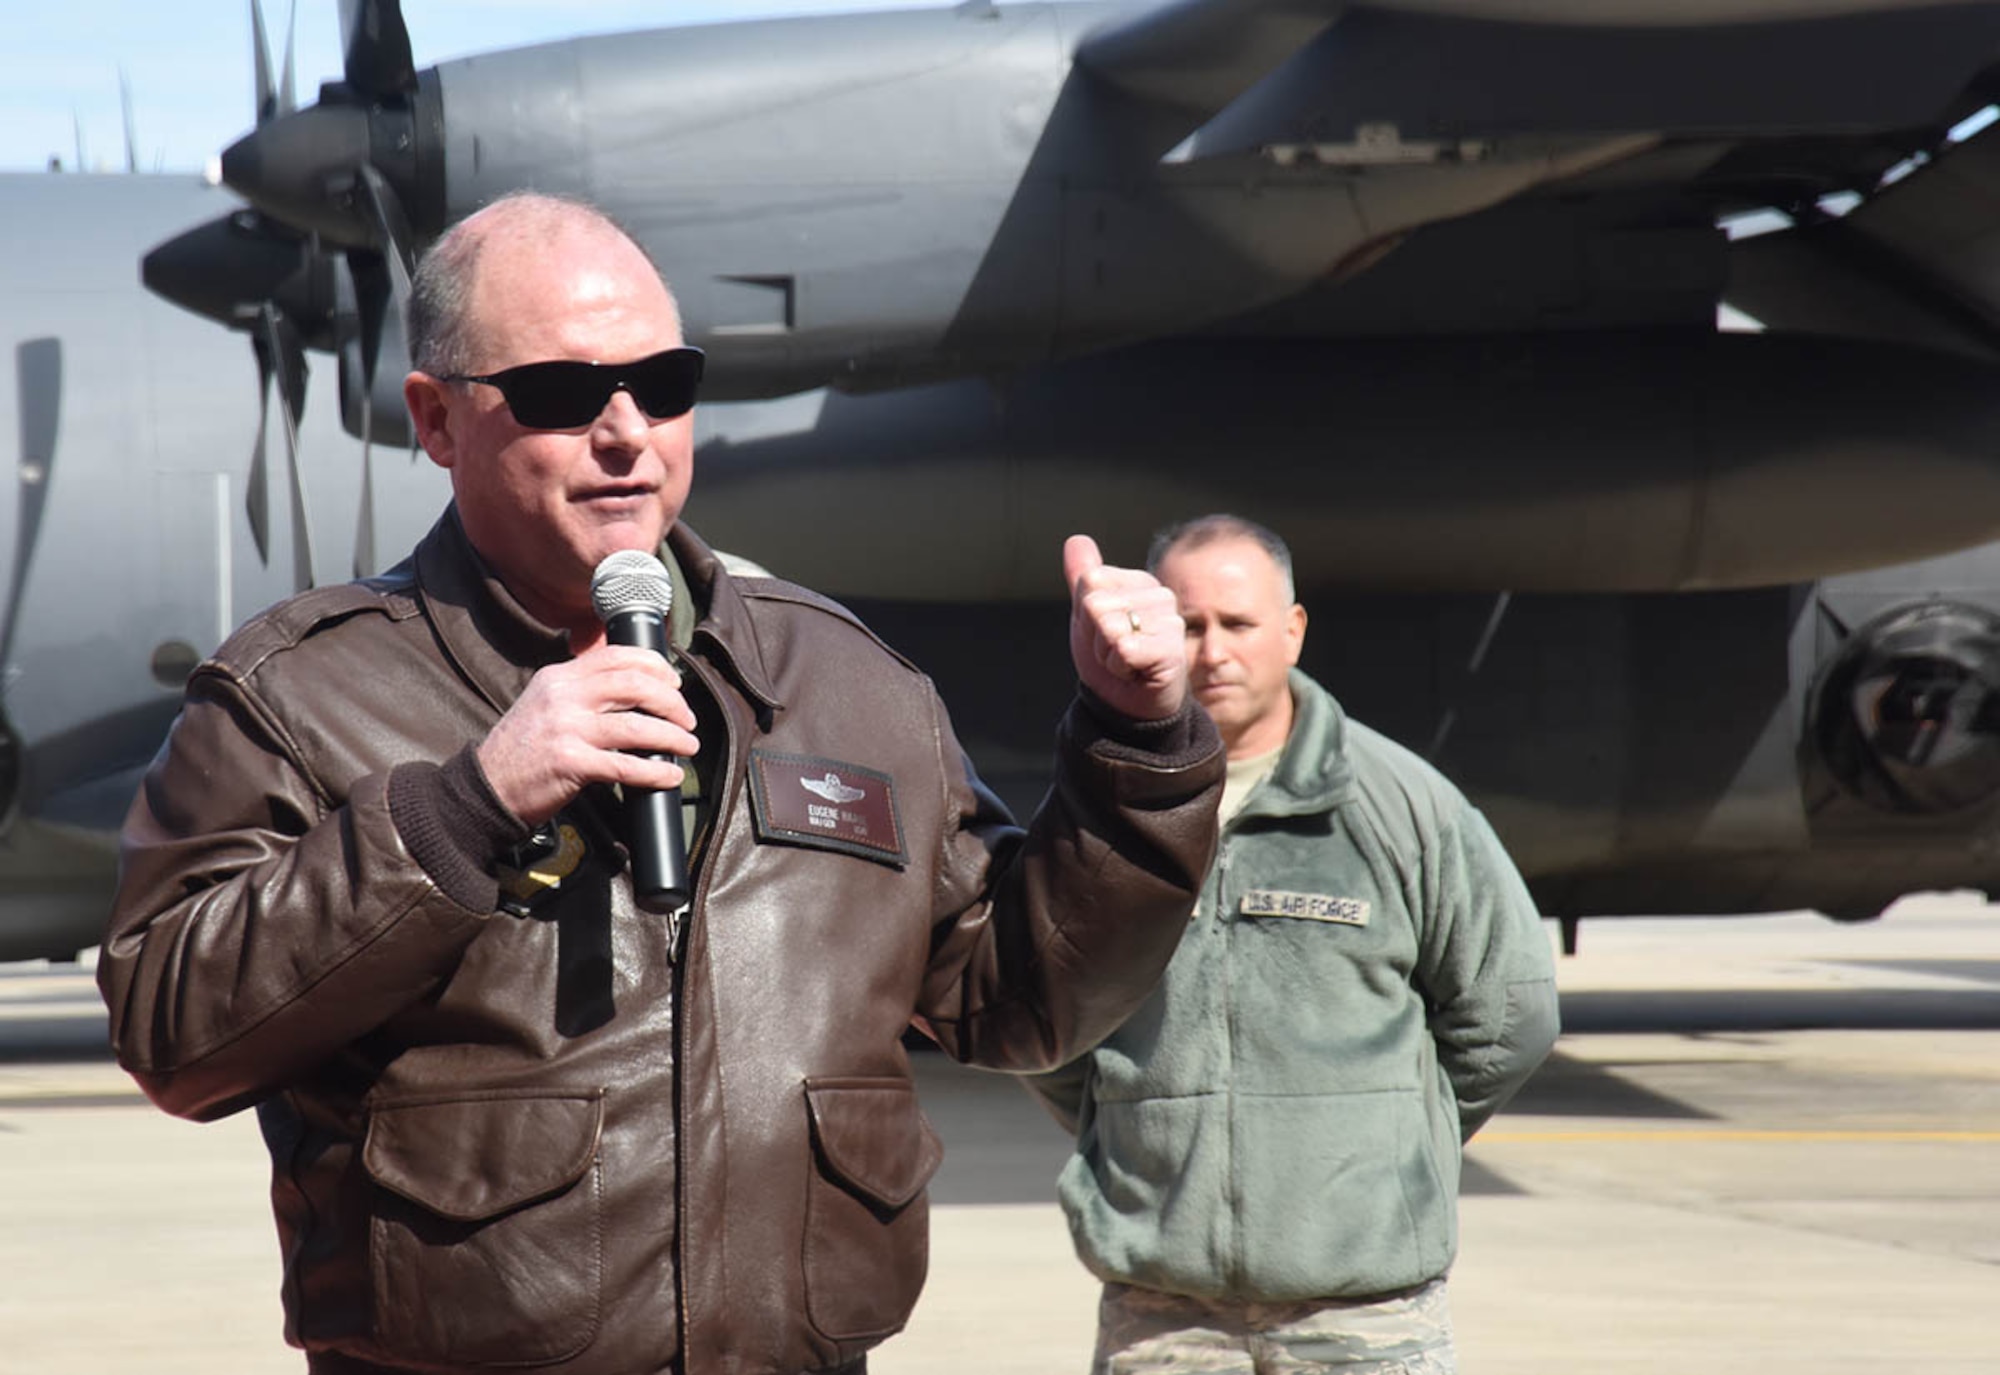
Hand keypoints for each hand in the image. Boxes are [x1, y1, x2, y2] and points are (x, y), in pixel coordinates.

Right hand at [476, 644, 698, 826]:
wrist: (487, 786)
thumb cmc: (522, 749)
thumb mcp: (544, 702)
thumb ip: (581, 689)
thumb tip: (634, 683)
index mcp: (558, 677)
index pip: (616, 656)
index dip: (655, 665)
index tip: (675, 681)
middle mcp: (563, 697)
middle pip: (635, 686)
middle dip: (672, 702)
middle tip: (687, 719)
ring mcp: (566, 729)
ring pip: (637, 727)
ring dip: (672, 737)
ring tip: (687, 746)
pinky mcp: (570, 764)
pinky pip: (626, 766)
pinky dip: (655, 772)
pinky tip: (669, 775)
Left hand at [1064, 534, 1186, 721]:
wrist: (1129, 706)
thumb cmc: (1112, 660)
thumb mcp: (1088, 617)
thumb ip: (1082, 578)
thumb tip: (1076, 539)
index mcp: (1138, 581)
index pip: (1090, 582)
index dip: (1085, 616)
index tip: (1104, 634)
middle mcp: (1159, 594)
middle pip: (1095, 604)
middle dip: (1095, 638)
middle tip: (1116, 653)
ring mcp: (1170, 620)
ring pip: (1107, 627)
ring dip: (1107, 655)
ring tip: (1127, 663)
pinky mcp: (1172, 648)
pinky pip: (1123, 649)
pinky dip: (1120, 669)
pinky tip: (1137, 674)